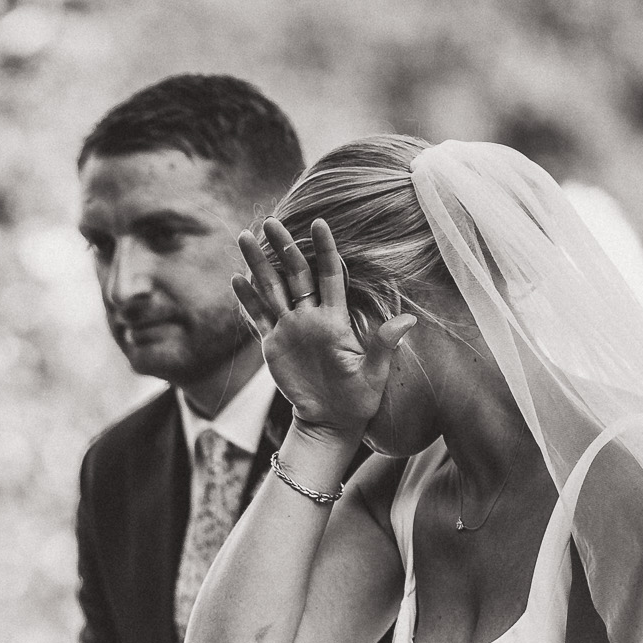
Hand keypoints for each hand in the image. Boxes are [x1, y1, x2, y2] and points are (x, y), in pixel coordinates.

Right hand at [231, 217, 417, 442]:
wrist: (330, 421)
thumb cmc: (358, 399)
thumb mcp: (374, 373)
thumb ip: (384, 344)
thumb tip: (407, 319)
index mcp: (334, 319)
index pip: (330, 275)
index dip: (325, 249)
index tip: (319, 222)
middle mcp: (309, 318)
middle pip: (294, 274)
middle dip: (282, 246)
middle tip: (270, 221)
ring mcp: (289, 329)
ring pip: (270, 289)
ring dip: (258, 263)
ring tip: (245, 237)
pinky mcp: (273, 345)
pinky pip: (257, 317)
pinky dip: (246, 299)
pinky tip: (235, 279)